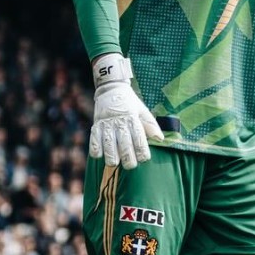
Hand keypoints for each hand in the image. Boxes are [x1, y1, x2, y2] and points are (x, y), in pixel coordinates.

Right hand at [88, 54, 162, 168]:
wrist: (111, 88)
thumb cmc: (130, 103)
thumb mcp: (142, 110)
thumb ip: (151, 125)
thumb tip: (160, 139)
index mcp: (133, 118)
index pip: (139, 137)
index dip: (142, 150)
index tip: (144, 159)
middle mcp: (120, 121)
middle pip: (124, 143)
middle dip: (127, 157)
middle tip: (130, 165)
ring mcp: (107, 123)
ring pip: (108, 143)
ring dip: (111, 155)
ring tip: (114, 163)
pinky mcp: (96, 124)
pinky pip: (94, 139)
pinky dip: (95, 148)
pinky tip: (99, 155)